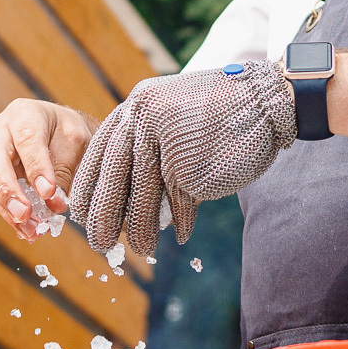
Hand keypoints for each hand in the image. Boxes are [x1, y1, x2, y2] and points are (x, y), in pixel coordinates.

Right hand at [0, 99, 96, 237]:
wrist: (61, 133)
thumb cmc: (68, 134)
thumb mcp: (75, 143)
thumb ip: (62, 170)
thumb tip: (54, 205)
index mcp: (25, 114)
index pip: (27, 139)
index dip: (36, 167)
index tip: (49, 192)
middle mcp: (0, 130)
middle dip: (9, 190)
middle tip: (25, 214)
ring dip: (8, 209)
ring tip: (30, 230)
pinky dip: (9, 215)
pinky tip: (25, 230)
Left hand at [71, 61, 296, 255]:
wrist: (264, 99)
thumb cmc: (219, 110)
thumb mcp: (172, 115)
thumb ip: (146, 141)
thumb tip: (122, 193)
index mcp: (136, 105)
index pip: (99, 152)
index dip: (89, 187)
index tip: (82, 213)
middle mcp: (144, 118)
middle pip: (114, 176)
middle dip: (105, 214)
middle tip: (99, 243)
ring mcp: (166, 140)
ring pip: (144, 194)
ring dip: (141, 227)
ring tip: (141, 249)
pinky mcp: (188, 162)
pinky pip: (178, 201)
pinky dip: (180, 221)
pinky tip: (180, 234)